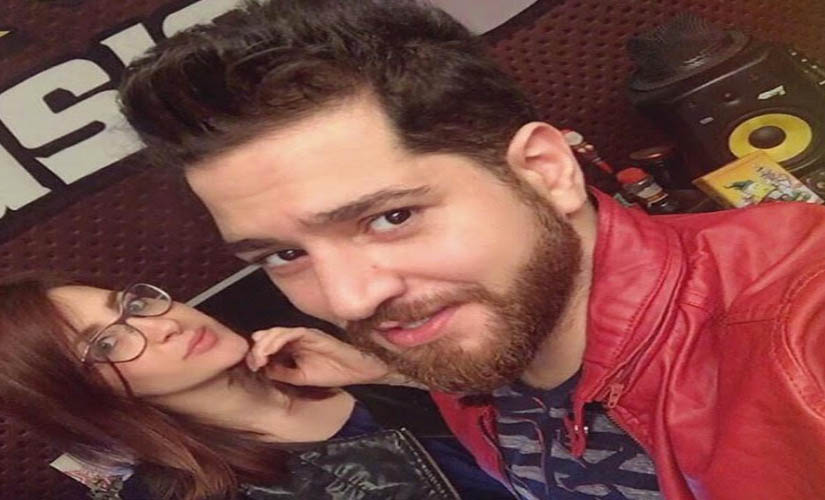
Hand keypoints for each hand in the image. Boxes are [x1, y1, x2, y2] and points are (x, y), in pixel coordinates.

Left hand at [245, 327, 391, 386]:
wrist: (359, 370)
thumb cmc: (334, 372)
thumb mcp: (300, 378)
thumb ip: (282, 373)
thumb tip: (263, 370)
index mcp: (292, 348)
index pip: (269, 345)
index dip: (257, 353)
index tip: (251, 366)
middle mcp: (296, 338)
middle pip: (269, 336)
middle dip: (257, 348)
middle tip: (253, 363)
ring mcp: (304, 334)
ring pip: (277, 332)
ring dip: (265, 344)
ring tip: (259, 358)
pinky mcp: (313, 334)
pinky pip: (291, 333)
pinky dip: (278, 340)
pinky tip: (270, 351)